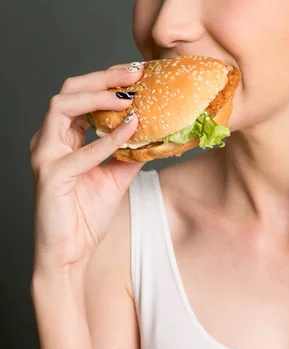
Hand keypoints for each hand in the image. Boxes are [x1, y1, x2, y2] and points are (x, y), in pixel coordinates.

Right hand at [31, 63, 143, 273]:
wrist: (71, 252)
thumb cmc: (86, 215)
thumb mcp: (118, 176)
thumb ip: (132, 153)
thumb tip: (159, 134)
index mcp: (64, 137)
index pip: (81, 95)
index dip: (108, 81)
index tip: (139, 73)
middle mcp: (50, 140)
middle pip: (68, 91)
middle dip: (102, 78)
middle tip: (136, 73)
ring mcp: (46, 155)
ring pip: (61, 107)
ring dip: (98, 97)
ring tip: (129, 96)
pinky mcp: (51, 176)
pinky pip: (80, 152)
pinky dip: (107, 139)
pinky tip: (131, 130)